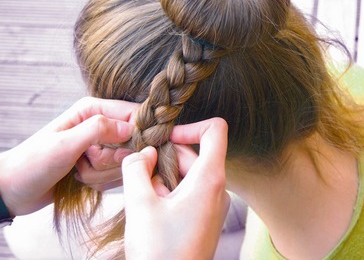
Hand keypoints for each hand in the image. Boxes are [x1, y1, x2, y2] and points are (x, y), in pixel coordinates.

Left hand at [0, 97, 138, 216]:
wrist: (12, 189)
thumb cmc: (32, 164)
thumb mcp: (65, 145)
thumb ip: (98, 131)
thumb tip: (130, 128)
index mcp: (93, 109)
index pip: (134, 115)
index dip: (133, 136)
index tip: (118, 153)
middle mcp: (100, 124)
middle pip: (132, 142)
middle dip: (111, 160)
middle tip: (85, 162)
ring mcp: (102, 145)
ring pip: (125, 161)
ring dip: (102, 173)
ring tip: (78, 171)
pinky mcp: (101, 163)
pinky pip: (117, 174)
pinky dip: (100, 182)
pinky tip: (80, 178)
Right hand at [123, 118, 229, 259]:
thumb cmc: (160, 252)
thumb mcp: (140, 205)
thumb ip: (136, 169)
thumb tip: (143, 153)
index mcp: (210, 179)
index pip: (215, 130)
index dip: (190, 126)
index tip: (166, 138)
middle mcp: (217, 188)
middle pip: (195, 153)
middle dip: (167, 156)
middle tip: (141, 168)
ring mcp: (212, 203)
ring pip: (189, 173)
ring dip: (165, 175)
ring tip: (144, 193)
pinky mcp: (204, 216)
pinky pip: (189, 191)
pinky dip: (170, 190)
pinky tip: (152, 206)